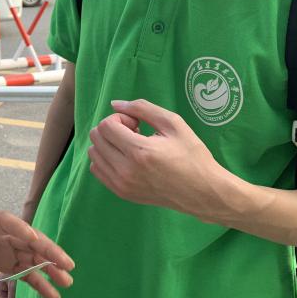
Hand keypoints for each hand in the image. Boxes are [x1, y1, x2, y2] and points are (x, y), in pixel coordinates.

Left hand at [0, 203, 73, 297]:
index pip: (7, 221)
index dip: (20, 228)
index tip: (33, 238)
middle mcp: (5, 232)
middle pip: (30, 240)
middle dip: (48, 251)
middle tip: (67, 264)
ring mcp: (9, 247)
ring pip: (34, 256)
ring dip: (51, 268)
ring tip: (67, 281)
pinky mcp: (8, 260)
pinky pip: (26, 271)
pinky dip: (39, 282)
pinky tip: (52, 294)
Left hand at [88, 99, 228, 216]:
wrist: (202, 192)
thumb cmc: (192, 155)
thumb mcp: (173, 124)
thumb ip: (142, 108)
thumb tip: (115, 104)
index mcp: (140, 152)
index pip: (105, 126)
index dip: (119, 118)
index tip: (136, 124)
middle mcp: (126, 170)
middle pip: (96, 138)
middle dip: (112, 129)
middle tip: (134, 134)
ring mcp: (122, 184)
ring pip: (94, 153)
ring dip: (108, 144)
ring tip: (131, 147)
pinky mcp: (121, 193)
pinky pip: (97, 169)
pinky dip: (106, 158)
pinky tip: (126, 158)